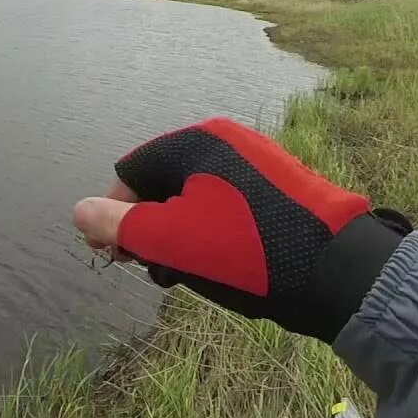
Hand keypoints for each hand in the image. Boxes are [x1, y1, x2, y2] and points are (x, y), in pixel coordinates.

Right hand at [72, 117, 411, 342]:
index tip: (113, 254)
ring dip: (177, 237)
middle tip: (151, 268)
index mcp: (197, 142)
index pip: (130, 173)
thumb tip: (78, 211)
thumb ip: (118, 225)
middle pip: (162, 184)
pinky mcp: (281, 190)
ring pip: (194, 200)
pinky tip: (219, 267)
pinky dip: (211, 235)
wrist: (339, 271)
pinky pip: (227, 207)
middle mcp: (228, 143)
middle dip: (147, 228)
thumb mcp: (169, 240)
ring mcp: (258, 165)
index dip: (113, 214)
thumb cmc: (244, 251)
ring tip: (186, 274)